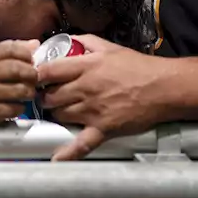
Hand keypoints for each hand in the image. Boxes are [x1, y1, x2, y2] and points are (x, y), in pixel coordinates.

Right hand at [0, 39, 39, 123]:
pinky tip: (18, 103)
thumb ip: (11, 49)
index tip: (32, 60)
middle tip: (35, 77)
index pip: (11, 49)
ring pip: (20, 90)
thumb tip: (35, 44)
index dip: (27, 54)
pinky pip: (15, 108)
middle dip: (32, 73)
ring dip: (30, 91)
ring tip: (29, 91)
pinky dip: (21, 106)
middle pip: (16, 69)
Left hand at [38, 35, 167, 160]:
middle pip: (50, 97)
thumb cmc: (138, 67)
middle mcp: (85, 89)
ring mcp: (93, 111)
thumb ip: (85, 41)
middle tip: (47, 96)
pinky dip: (68, 152)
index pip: (47, 72)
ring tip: (60, 111)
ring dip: (57, 114)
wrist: (163, 88)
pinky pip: (82, 143)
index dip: (36, 75)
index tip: (33, 78)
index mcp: (85, 67)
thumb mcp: (109, 46)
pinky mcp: (103, 128)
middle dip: (45, 97)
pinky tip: (57, 157)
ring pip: (61, 116)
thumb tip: (68, 40)